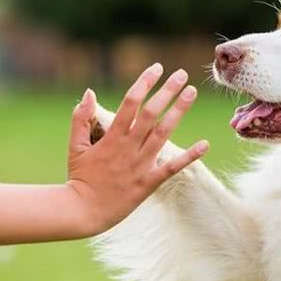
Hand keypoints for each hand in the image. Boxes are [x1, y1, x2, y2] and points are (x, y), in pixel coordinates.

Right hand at [65, 64, 208, 234]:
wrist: (82, 211)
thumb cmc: (79, 177)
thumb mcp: (75, 146)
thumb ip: (81, 118)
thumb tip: (89, 92)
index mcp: (111, 137)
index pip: (130, 103)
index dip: (144, 83)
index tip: (157, 68)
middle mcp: (128, 148)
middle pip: (151, 114)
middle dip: (167, 91)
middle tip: (182, 74)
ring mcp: (140, 165)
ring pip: (163, 133)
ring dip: (179, 112)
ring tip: (192, 92)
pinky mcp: (148, 182)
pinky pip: (172, 168)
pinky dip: (189, 156)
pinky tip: (204, 144)